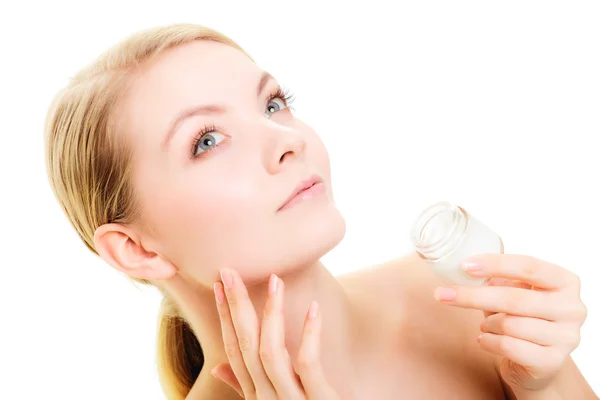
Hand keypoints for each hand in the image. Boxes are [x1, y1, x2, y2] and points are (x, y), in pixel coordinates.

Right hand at [212, 268, 340, 398]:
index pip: (232, 349)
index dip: (224, 316)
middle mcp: (266, 397)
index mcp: (255, 394)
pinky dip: (309, 335)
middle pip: (245, 346)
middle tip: (229, 272)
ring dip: (270, 314)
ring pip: (270, 353)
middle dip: (235, 307)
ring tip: (275, 281)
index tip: (218, 285)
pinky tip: (313, 309)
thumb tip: (218, 368)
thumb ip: (245, 386)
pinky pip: (308, 365)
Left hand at [434, 254, 587, 392]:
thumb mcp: (514, 293)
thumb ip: (498, 280)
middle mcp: (573, 308)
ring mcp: (566, 337)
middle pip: (514, 298)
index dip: (495, 264)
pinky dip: (488, 341)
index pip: (529, 266)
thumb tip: (465, 268)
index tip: (465, 265)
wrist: (537, 363)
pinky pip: (508, 346)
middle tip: (442, 294)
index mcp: (565, 282)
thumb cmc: (523, 318)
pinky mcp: (552, 361)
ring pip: (509, 324)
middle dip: (473, 296)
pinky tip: (484, 339)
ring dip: (487, 323)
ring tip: (485, 325)